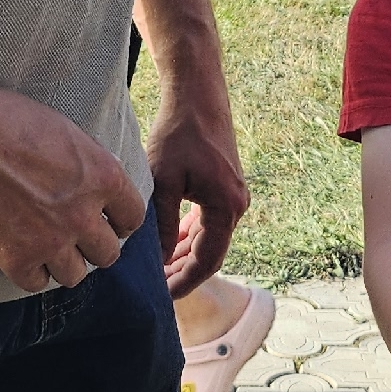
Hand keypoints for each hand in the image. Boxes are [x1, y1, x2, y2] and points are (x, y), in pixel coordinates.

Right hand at [0, 81, 147, 295]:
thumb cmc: (7, 121)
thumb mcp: (65, 132)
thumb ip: (88, 167)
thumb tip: (96, 187)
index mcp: (102, 176)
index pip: (133, 218)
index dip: (119, 221)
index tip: (106, 221)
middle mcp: (84, 214)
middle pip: (108, 254)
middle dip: (91, 245)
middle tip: (72, 235)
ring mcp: (51, 240)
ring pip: (75, 275)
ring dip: (62, 262)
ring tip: (45, 246)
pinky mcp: (17, 258)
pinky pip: (36, 283)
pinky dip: (29, 271)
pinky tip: (19, 252)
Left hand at [149, 99, 247, 297]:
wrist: (197, 95)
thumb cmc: (179, 133)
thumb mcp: (163, 181)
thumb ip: (163, 224)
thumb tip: (159, 261)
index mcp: (226, 208)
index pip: (207, 261)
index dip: (184, 282)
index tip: (161, 296)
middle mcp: (236, 206)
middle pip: (209, 254)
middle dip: (182, 273)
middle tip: (153, 288)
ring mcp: (232, 196)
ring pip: (208, 239)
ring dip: (184, 255)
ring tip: (156, 271)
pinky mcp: (224, 186)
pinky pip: (208, 222)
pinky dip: (189, 235)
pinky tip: (168, 244)